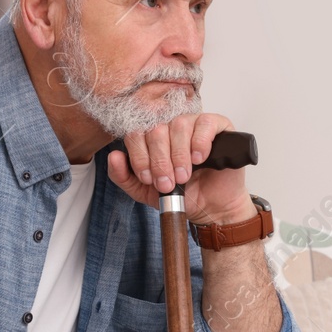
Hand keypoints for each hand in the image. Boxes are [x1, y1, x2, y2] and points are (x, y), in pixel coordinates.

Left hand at [105, 112, 253, 225]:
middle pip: (156, 130)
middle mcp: (170, 126)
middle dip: (159, 161)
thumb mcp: (145, 192)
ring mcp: (193, 123)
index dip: (139, 156)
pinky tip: (199, 159)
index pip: (136, 133)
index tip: (148, 179)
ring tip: (184, 176)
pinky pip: (205, 124)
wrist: (211, 208)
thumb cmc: (182, 195)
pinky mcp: (217, 125)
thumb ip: (124, 177)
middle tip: (167, 183)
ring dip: (179, 155)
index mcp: (152, 138)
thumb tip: (113, 156)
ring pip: (178, 125)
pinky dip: (199, 142)